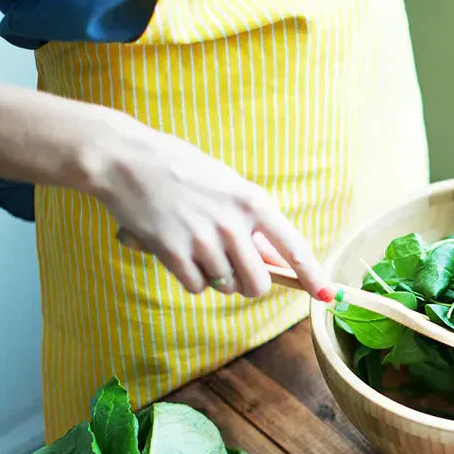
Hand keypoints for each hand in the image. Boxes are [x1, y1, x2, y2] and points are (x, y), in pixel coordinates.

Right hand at [93, 118, 333, 299]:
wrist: (125, 159)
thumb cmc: (181, 169)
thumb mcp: (228, 186)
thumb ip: (254, 223)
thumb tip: (278, 263)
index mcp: (253, 202)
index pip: (294, 247)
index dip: (313, 275)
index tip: (327, 295)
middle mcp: (233, 224)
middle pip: (257, 284)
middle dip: (247, 283)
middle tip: (231, 266)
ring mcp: (203, 240)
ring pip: (225, 286)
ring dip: (214, 276)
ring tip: (195, 245)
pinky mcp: (174, 252)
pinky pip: (196, 287)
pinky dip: (190, 278)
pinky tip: (177, 251)